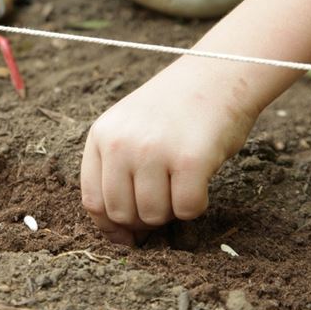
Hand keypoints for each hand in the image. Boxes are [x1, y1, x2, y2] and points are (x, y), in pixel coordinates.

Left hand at [81, 57, 257, 244]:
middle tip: (164, 201)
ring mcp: (153, 151)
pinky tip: (200, 180)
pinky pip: (186, 210)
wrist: (217, 75)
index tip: (128, 234)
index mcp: (101, 136)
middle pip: (121, 213)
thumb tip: (118, 234)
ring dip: (170, 211)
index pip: (92, 200)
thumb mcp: (129, 127)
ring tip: (181, 183)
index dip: (110, 226)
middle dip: (143, 220)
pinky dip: (196, 206)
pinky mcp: (190, 160)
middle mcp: (121, 143)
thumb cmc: (174, 110)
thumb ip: (116, 169)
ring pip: (152, 216)